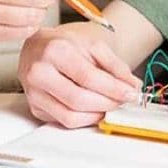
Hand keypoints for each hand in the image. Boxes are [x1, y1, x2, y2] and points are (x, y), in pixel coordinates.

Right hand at [18, 24, 142, 127]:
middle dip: (107, 104)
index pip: (88, 77)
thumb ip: (115, 66)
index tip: (131, 94)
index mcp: (55, 51)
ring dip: (97, 115)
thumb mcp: (93, 46)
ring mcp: (34, 93)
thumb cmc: (66, 46)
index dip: (113, 89)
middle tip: (123, 101)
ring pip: (71, 116)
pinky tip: (94, 109)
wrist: (38, 48)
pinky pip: (64, 121)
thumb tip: (134, 87)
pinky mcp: (35, 108)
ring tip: (110, 105)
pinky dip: (85, 119)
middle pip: (79, 100)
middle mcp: (39, 73)